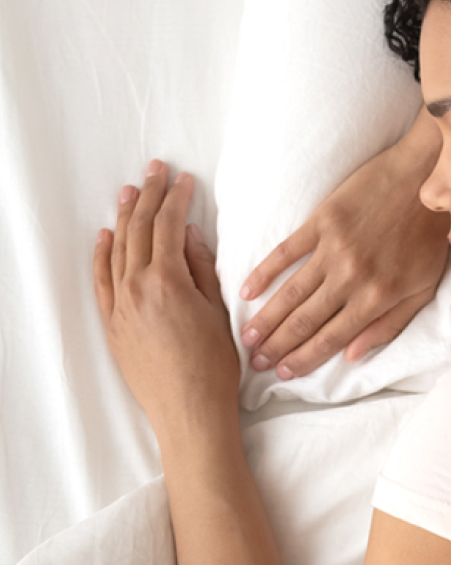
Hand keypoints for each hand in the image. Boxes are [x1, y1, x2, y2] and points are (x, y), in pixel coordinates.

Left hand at [94, 160, 238, 427]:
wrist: (188, 411)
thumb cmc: (214, 365)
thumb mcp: (219, 311)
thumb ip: (201, 269)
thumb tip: (189, 235)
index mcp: (167, 282)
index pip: (168, 228)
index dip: (176, 199)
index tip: (184, 179)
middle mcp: (136, 290)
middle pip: (140, 232)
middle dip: (148, 197)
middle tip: (155, 170)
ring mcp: (119, 308)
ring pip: (117, 251)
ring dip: (124, 218)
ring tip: (129, 192)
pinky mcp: (112, 325)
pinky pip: (101, 281)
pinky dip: (102, 255)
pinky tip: (105, 237)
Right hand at [239, 121, 448, 379]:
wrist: (426, 178)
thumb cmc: (429, 235)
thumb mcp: (424, 287)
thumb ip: (390, 325)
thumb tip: (352, 356)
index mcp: (377, 297)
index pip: (332, 337)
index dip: (304, 359)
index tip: (283, 374)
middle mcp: (351, 277)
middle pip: (306, 320)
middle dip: (278, 347)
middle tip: (254, 363)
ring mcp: (333, 248)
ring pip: (291, 293)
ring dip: (266, 319)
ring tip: (247, 338)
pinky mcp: (322, 221)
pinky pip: (286, 252)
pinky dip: (264, 273)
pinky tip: (246, 292)